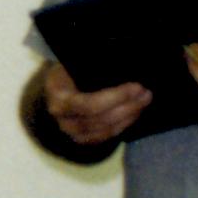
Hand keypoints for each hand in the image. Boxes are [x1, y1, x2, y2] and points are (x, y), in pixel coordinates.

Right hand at [37, 59, 151, 146]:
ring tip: (144, 101)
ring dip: (129, 116)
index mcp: (58, 97)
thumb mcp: (71, 63)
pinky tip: (135, 112)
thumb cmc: (65, 71)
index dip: (116, 98)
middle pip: (100, 119)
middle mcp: (62, 119)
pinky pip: (106, 136)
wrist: (51, 89)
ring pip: (105, 129)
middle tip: (146, 94)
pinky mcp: (81, 139)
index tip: (136, 86)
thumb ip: (92, 65)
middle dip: (128, 106)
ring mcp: (71, 132)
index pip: (89, 104)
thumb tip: (122, 58)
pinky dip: (123, 125)